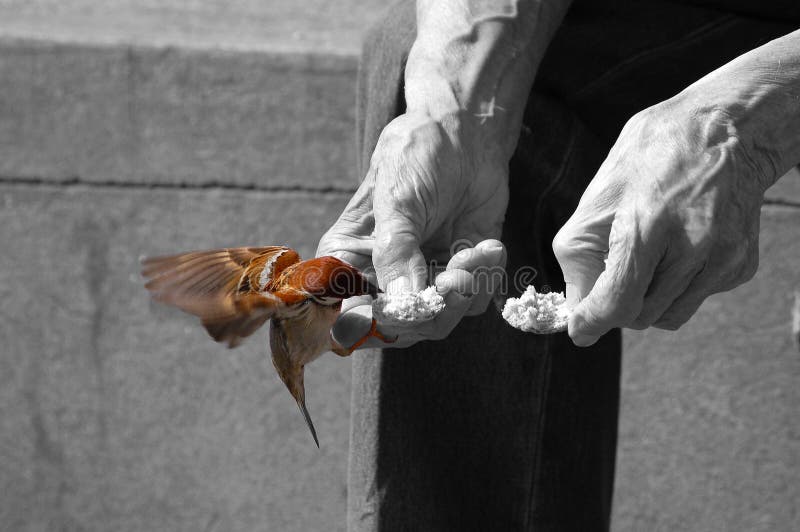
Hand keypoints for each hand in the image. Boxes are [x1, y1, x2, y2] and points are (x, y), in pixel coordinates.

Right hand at [318, 110, 507, 345]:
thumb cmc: (418, 153)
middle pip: (396, 329)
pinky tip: (487, 244)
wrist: (468, 133)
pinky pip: (474, 302)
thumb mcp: (398, 197)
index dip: (366, 325)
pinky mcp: (460, 275)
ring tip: (476, 251)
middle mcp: (382, 277)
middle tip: (455, 278)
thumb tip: (403, 303)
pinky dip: (485, 278)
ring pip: (439, 322)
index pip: (346, 314)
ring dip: (463, 290)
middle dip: (431, 310)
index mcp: (350, 260)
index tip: (399, 311)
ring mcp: (422, 279)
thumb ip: (396, 251)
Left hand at [553, 96, 771, 345]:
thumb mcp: (601, 193)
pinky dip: (674, 285)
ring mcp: (723, 260)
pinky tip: (676, 246)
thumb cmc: (653, 154)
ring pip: (667, 315)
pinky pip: (694, 298)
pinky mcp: (740, 265)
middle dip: (615, 305)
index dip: (591, 322)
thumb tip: (576, 310)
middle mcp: (694, 249)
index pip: (617, 302)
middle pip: (640, 316)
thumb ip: (580, 254)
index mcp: (649, 225)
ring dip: (644, 299)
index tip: (578, 330)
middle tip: (609, 273)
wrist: (728, 128)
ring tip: (645, 254)